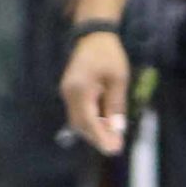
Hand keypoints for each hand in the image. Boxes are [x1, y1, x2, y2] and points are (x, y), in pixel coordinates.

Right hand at [61, 31, 130, 153]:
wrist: (92, 36)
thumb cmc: (108, 55)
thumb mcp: (118, 79)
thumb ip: (115, 105)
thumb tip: (117, 129)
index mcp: (80, 90)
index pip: (88, 121)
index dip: (100, 137)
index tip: (114, 150)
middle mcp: (69, 94)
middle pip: (80, 125)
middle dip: (97, 138)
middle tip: (115, 147)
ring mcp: (67, 93)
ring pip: (78, 121)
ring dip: (94, 131)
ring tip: (113, 139)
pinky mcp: (70, 92)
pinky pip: (79, 113)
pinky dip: (91, 122)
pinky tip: (104, 124)